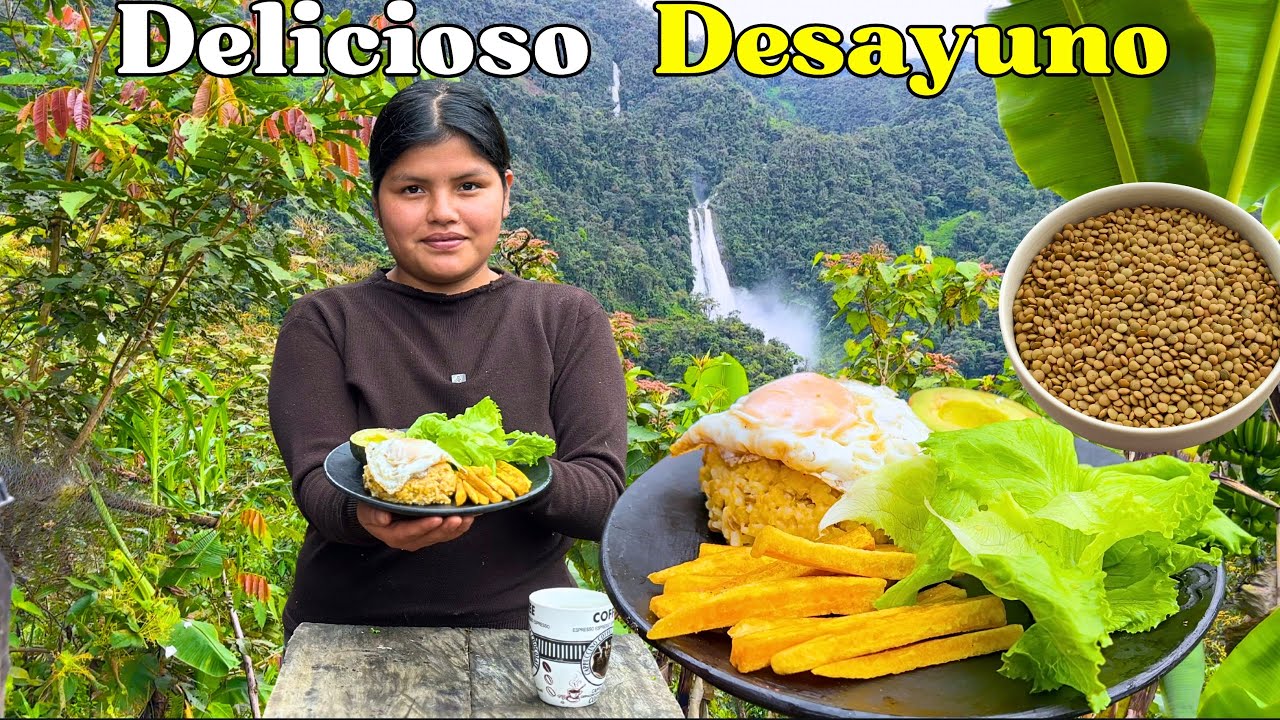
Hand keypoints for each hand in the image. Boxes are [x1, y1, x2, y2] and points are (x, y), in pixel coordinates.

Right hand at [356, 504, 473, 551]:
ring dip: (456, 527)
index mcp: (395, 536)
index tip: (436, 518)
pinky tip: (470, 516)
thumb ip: (374, 514)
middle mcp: (412, 541)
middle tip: (457, 517)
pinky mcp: (433, 533)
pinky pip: (448, 533)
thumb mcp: (368, 510)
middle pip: (431, 536)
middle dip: (445, 527)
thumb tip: (383, 519)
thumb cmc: (373, 510)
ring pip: (442, 535)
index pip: (410, 532)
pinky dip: (460, 526)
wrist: (377, 513)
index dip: (423, 526)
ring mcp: (424, 538)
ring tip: (468, 517)